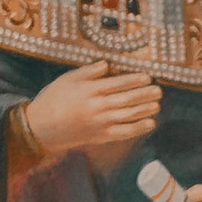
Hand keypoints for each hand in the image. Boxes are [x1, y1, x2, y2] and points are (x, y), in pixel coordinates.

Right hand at [24, 64, 162, 168]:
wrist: (42, 126)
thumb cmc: (54, 98)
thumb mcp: (68, 78)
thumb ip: (89, 71)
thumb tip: (107, 65)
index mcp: (91, 90)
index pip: (119, 83)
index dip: (135, 80)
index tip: (148, 77)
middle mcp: (99, 106)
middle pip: (128, 99)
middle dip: (145, 95)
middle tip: (158, 91)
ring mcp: (101, 123)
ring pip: (129, 115)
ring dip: (145, 110)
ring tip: (157, 105)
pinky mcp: (101, 136)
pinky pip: (124, 132)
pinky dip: (138, 128)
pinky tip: (149, 123)